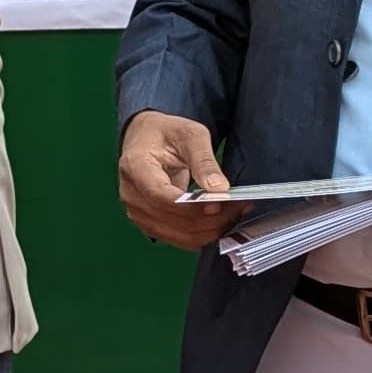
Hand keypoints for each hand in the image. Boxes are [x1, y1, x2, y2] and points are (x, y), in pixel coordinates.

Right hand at [118, 112, 244, 250]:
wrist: (145, 139)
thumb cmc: (165, 133)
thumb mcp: (189, 134)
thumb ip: (204, 161)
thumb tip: (219, 188)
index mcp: (135, 167)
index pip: (162, 197)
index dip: (192, 207)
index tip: (220, 203)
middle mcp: (131, 195)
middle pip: (173, 221)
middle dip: (211, 219)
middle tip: (240, 207)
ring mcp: (137, 213)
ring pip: (179, 236)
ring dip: (210, 230)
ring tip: (234, 214)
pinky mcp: (148, 224)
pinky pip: (179, 239)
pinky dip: (202, 234)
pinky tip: (219, 221)